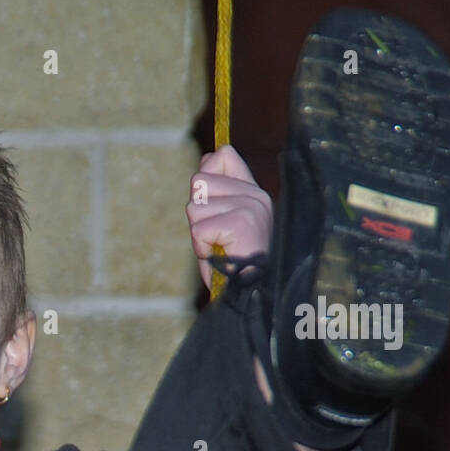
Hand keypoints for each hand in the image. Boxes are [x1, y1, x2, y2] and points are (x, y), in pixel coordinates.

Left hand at [186, 145, 272, 290]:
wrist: (253, 294)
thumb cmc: (235, 264)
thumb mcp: (223, 222)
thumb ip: (215, 193)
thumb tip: (205, 159)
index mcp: (253, 192)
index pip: (224, 156)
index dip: (207, 173)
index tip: (211, 202)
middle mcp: (255, 194)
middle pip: (199, 181)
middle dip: (197, 213)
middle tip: (215, 236)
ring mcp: (250, 206)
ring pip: (194, 207)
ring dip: (198, 234)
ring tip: (219, 247)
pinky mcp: (240, 221)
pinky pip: (198, 229)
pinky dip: (201, 247)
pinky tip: (221, 254)